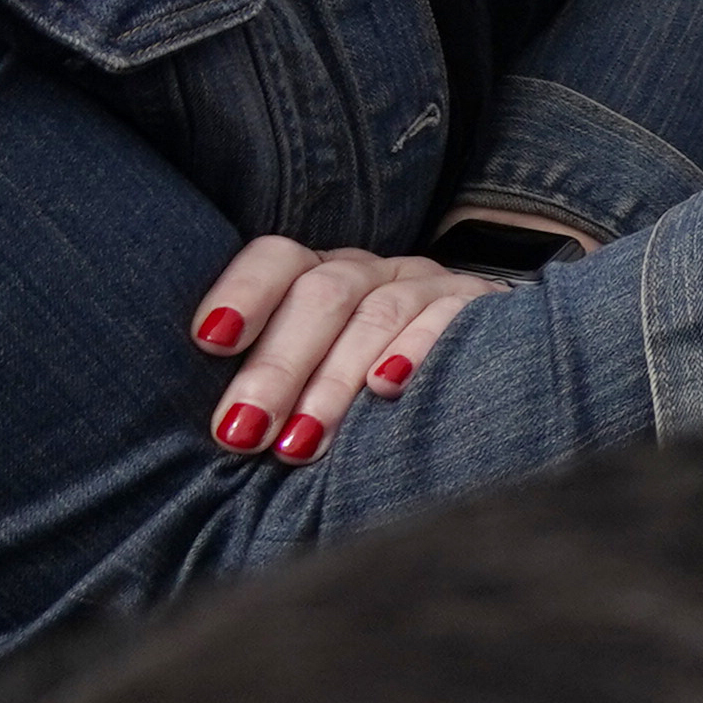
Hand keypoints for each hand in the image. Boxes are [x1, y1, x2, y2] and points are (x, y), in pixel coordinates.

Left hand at [186, 241, 498, 463]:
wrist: (492, 377)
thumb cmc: (365, 399)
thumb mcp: (312, 380)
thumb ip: (270, 391)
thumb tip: (220, 432)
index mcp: (319, 277)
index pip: (278, 259)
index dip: (243, 293)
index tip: (210, 342)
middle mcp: (371, 273)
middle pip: (322, 294)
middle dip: (277, 366)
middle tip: (244, 432)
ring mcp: (429, 286)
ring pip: (377, 314)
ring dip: (332, 382)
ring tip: (300, 443)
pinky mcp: (479, 308)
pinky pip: (448, 317)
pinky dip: (416, 348)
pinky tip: (386, 387)